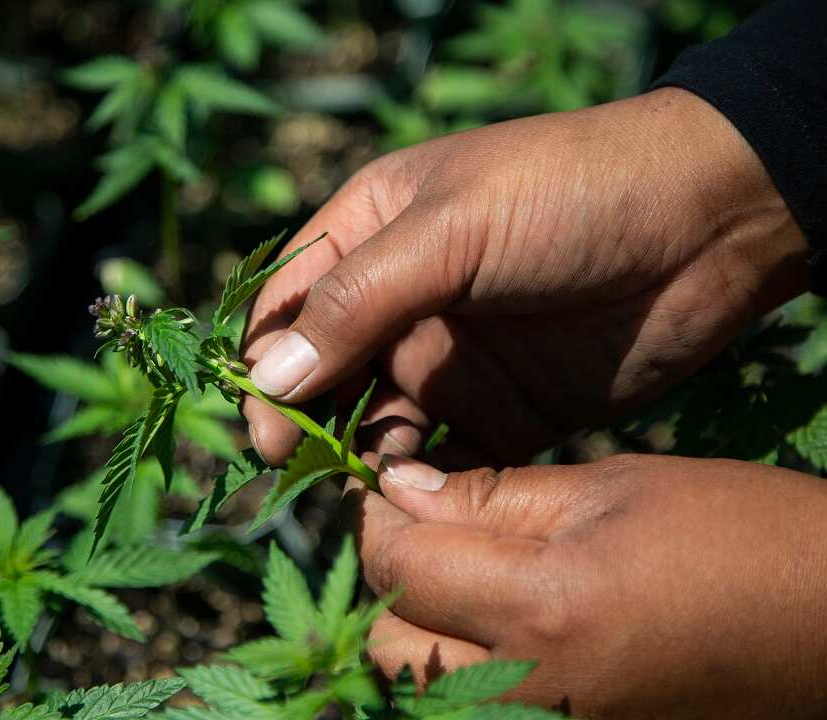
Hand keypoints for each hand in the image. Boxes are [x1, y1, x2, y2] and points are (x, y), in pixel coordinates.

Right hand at [241, 88, 807, 467]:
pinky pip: (440, 460)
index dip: (263, 363)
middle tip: (300, 472)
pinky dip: (420, 486)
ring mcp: (448, 360)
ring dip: (358, 460)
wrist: (710, 223)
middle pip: (321, 375)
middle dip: (304, 422)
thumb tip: (269, 378)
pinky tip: (415, 502)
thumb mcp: (451, 229)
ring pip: (374, 424)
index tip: (264, 425)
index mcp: (369, 233)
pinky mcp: (500, 412)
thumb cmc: (568, 194)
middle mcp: (398, 302)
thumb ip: (358, 300)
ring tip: (361, 491)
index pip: (287, 304)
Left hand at [344, 454, 826, 718]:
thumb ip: (492, 494)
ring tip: (448, 566)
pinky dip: (451, 663)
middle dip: (384, 574)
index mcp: (546, 610)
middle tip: (414, 522)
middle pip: (387, 641)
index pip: (397, 564)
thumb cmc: (739, 536)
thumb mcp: (615, 487)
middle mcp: (531, 695)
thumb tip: (397, 488)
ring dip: (411, 624)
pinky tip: (482, 615)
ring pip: (416, 686)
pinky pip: (467, 706)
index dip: (373, 512)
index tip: (380, 478)